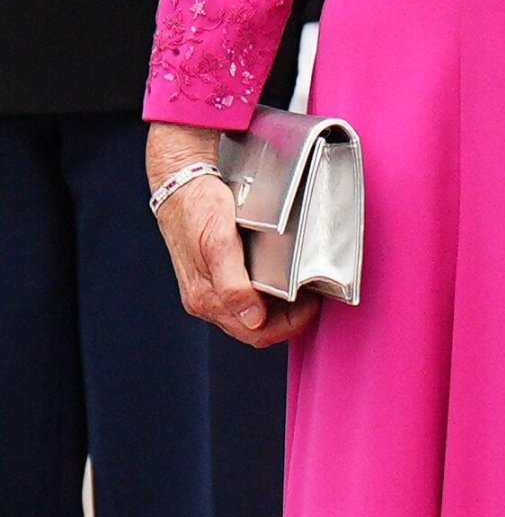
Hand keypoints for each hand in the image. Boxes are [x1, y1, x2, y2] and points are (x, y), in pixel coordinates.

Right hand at [146, 121, 319, 346]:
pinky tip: (279, 275)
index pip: (256, 333)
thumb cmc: (198, 207)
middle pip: (255, 327)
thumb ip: (232, 284)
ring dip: (278, 306)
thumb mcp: (218, 241)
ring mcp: (209, 287)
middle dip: (287, 318)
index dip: (289, 325)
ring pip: (250, 313)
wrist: (179, 183)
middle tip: (313, 295)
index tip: (312, 305)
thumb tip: (253, 319)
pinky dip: (266, 292)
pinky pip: (243, 295)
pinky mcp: (212, 274)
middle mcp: (206, 299)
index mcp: (207, 298)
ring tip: (302, 285)